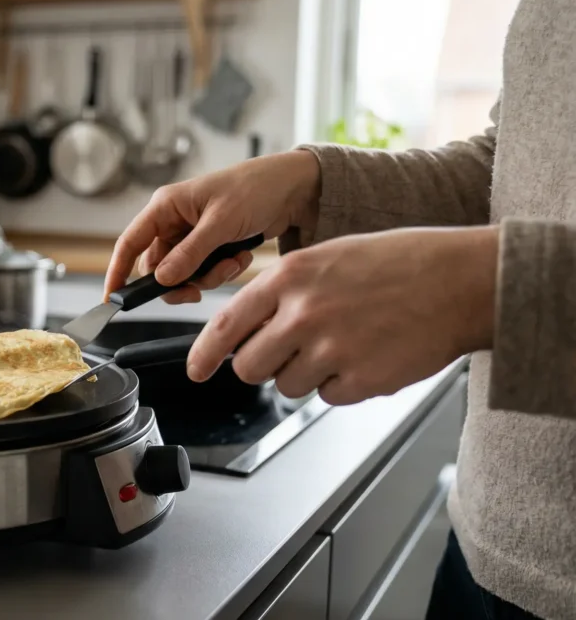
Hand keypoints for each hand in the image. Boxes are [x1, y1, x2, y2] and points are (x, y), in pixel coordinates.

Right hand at [105, 150, 320, 302]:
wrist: (294, 189)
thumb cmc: (255, 189)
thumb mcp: (221, 222)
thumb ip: (190, 253)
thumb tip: (162, 279)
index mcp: (166, 207)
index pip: (130, 243)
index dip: (117, 271)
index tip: (113, 298)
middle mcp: (174, 221)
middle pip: (158, 267)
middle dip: (180, 281)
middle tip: (197, 290)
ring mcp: (192, 236)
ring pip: (183, 274)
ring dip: (208, 276)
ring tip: (233, 260)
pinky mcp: (210, 246)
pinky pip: (204, 272)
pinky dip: (222, 271)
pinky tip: (241, 255)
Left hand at [187, 226, 498, 404]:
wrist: (460, 281)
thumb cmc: (399, 264)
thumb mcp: (327, 258)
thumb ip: (282, 292)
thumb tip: (246, 328)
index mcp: (289, 277)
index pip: (225, 326)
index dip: (204, 355)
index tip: (195, 371)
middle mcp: (302, 313)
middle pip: (250, 366)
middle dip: (264, 365)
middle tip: (293, 351)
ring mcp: (330, 349)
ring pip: (287, 385)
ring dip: (307, 374)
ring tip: (344, 343)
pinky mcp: (360, 379)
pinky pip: (328, 397)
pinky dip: (343, 385)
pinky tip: (367, 356)